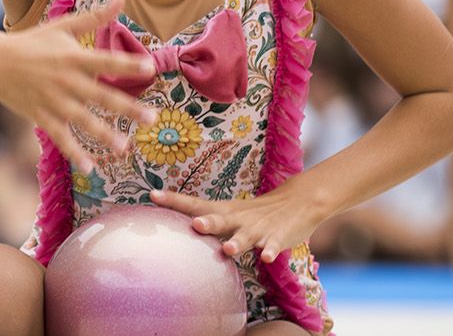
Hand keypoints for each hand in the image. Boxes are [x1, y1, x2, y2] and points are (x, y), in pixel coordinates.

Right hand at [0, 0, 156, 173]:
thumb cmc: (32, 41)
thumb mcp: (63, 26)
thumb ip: (95, 16)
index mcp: (73, 56)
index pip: (106, 60)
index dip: (128, 63)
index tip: (150, 67)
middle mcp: (66, 80)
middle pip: (101, 96)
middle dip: (127, 108)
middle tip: (152, 119)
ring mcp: (53, 101)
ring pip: (83, 121)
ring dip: (104, 135)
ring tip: (124, 148)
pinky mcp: (41, 116)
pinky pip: (61, 138)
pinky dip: (74, 153)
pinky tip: (90, 167)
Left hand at [151, 184, 322, 263]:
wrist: (299, 202)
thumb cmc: (256, 214)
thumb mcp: (231, 215)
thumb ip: (210, 222)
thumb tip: (180, 226)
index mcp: (225, 211)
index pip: (195, 204)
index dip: (174, 200)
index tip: (152, 195)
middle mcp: (239, 218)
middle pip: (219, 220)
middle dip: (207, 223)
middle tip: (194, 224)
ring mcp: (258, 228)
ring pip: (246, 236)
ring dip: (237, 243)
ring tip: (228, 249)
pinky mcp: (277, 238)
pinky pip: (272, 246)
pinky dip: (269, 251)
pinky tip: (265, 258)